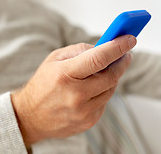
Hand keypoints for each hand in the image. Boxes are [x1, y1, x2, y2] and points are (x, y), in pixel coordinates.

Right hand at [11, 35, 136, 145]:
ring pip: (110, 89)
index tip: (130, 39)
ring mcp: (82, 111)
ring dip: (111, 78)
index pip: (98, 59)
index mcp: (64, 74)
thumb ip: (80, 50)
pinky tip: (91, 89)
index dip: (117, 47)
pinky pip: (104, 102)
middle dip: (121, 62)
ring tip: (102, 71)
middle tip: (124, 53)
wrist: (30, 116)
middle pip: (111, 75)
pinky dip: (102, 92)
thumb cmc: (43, 84)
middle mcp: (75, 95)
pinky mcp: (88, 122)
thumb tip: (105, 48)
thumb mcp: (55, 58)